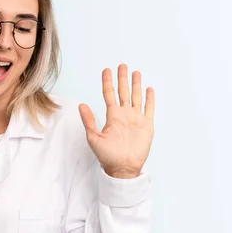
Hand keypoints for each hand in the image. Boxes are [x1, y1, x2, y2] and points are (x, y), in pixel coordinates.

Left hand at [79, 64, 154, 178]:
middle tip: (122, 65)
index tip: (106, 70)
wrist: (123, 167)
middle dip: (123, 78)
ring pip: (136, 97)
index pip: (109, 94)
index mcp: (112, 116)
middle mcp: (124, 114)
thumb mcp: (94, 138)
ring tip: (136, 72)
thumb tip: (81, 105)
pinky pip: (149, 109)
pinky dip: (150, 99)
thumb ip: (89, 121)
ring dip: (136, 85)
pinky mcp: (147, 125)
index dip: (108, 82)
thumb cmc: (107, 156)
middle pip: (123, 92)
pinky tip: (149, 89)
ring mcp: (136, 118)